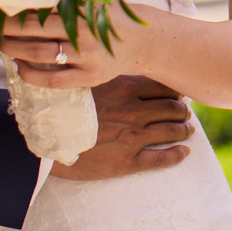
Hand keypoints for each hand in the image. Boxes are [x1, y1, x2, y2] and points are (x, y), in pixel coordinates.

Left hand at [1, 10, 141, 88]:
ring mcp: (86, 58)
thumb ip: (68, 0)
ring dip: (14, 49)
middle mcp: (84, 33)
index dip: (16, 10)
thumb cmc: (113, 16)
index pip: (40, 9)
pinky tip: (20, 65)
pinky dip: (30, 73)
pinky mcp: (89, 78)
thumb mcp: (95, 1)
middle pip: (34, 31)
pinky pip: (51, 80)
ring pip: (38, 54)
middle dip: (7, 29)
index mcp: (84, 10)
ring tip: (2, 44)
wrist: (145, 40)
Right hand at [48, 75, 193, 180]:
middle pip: (173, 107)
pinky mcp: (129, 161)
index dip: (175, 90)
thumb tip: (128, 69)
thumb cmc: (62, 106)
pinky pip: (163, 158)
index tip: (178, 93)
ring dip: (184, 129)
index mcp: (125, 87)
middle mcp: (134, 110)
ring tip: (188, 130)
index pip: (164, 86)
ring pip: (172, 130)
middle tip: (185, 112)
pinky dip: (178, 154)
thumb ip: (110, 76)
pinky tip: (185, 152)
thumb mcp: (87, 81)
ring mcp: (133, 136)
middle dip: (182, 110)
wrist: (43, 139)